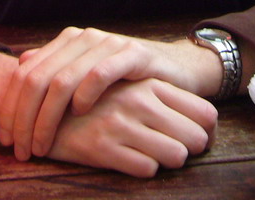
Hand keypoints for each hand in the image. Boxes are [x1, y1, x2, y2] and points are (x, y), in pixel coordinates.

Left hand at [0, 26, 222, 160]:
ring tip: (43, 144)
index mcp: (67, 42)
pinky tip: (79, 115)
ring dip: (47, 118)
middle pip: (37, 79)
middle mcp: (83, 38)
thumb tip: (20, 65)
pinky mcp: (132, 54)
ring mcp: (107, 44)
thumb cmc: (127, 79)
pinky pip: (99, 74)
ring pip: (62, 80)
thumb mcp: (87, 74)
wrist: (175, 69)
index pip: (25, 74)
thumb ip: (55, 68)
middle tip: (22, 149)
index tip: (7, 140)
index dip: (10, 108)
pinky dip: (84, 96)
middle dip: (23, 119)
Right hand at [44, 78, 216, 177]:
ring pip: (176, 155)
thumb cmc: (96, 102)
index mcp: (149, 84)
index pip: (206, 112)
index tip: (203, 140)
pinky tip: (132, 161)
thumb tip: (207, 124)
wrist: (44, 105)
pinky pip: (146, 169)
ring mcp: (122, 123)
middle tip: (180, 153)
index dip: (210, 132)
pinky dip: (144, 169)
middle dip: (193, 151)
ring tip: (157, 158)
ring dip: (169, 161)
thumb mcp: (131, 88)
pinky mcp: (103, 147)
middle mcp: (139, 100)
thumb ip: (163, 98)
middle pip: (197, 137)